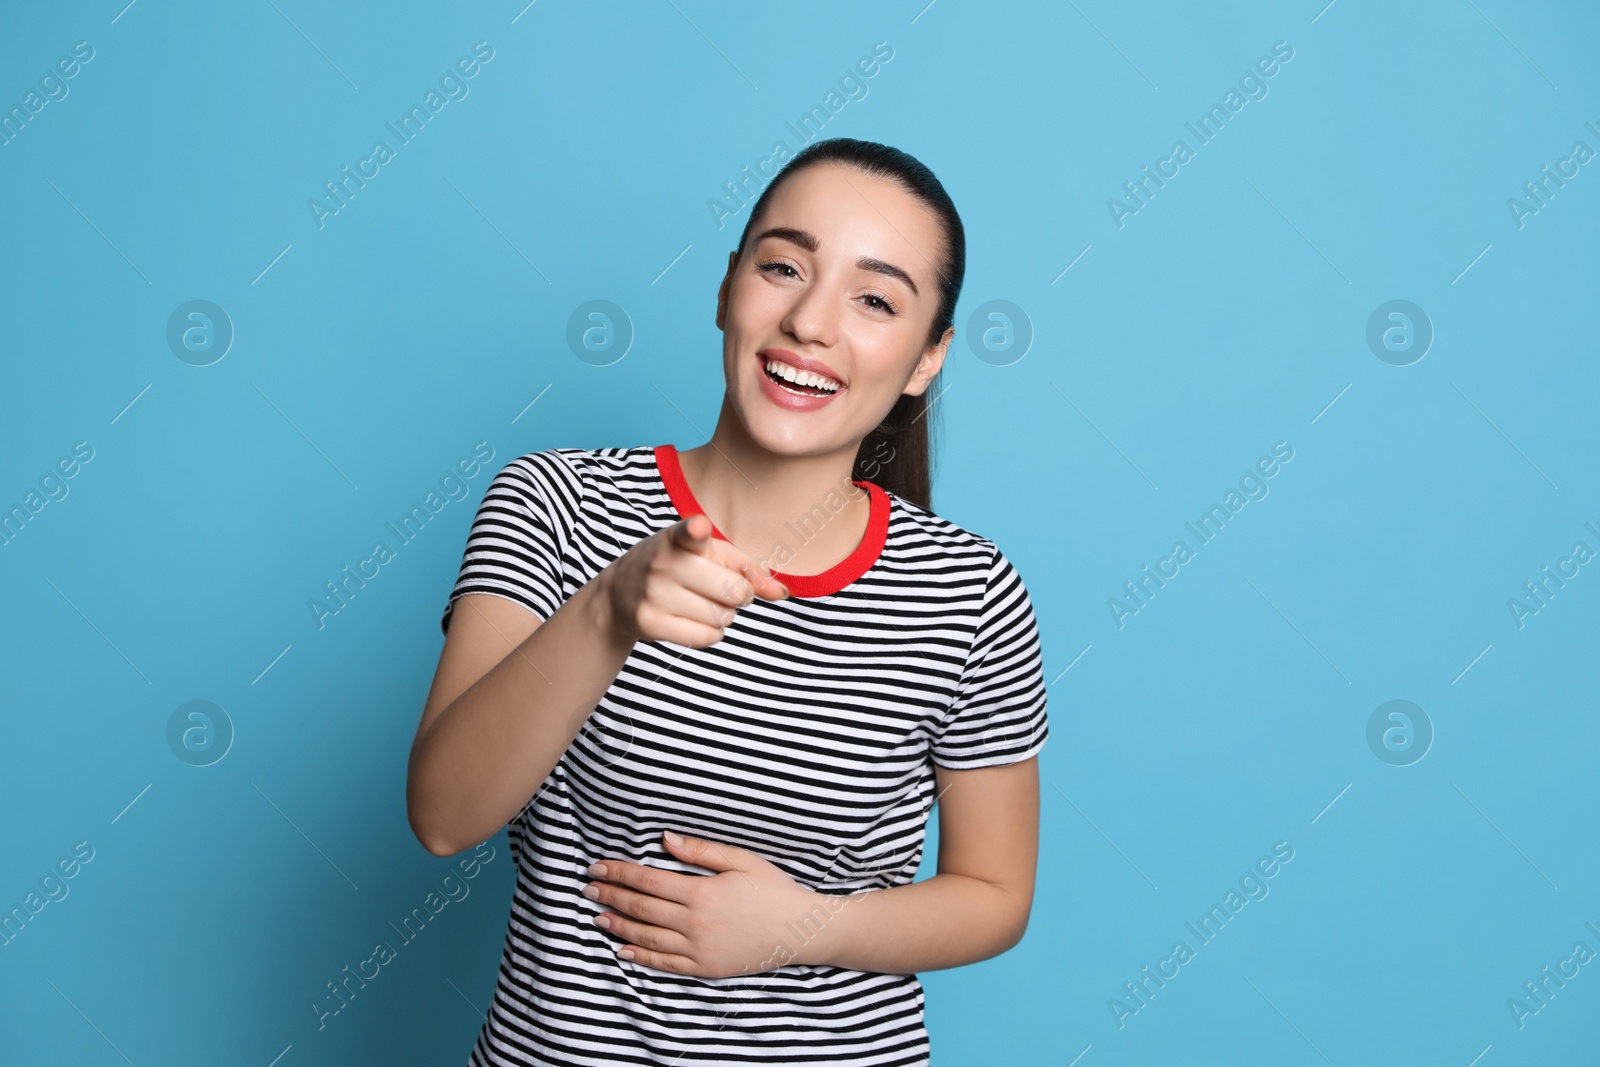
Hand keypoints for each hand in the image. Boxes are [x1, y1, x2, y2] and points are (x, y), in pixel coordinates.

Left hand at [583, 829, 826, 977]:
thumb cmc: (772, 888)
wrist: (799, 929)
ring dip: (618, 927)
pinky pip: (665, 964)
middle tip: (587, 888)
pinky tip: (624, 951)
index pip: (648, 881)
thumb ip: (700, 850)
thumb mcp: (740, 860)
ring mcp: (698, 949)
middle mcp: (695, 923)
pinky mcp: (705, 967)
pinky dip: (641, 958)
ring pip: (647, 938)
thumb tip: (665, 839)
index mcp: (701, 892)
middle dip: (611, 896)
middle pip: (641, 909)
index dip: (619, 873)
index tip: (598, 867)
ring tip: (598, 917)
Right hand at [598, 513, 789, 648]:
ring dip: (723, 614)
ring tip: (700, 601)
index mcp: (678, 538)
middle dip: (739, 595)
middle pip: (733, 591)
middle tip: (721, 588)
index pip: (689, 532)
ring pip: (723, 617)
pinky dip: (711, 632)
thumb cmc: (677, 567)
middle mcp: (663, 563)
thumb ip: (747, 568)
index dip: (696, 530)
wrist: (620, 595)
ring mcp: (654, 595)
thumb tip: (781, 592)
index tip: (698, 528)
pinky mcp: (650, 623)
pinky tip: (692, 618)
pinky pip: (708, 637)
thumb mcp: (708, 554)